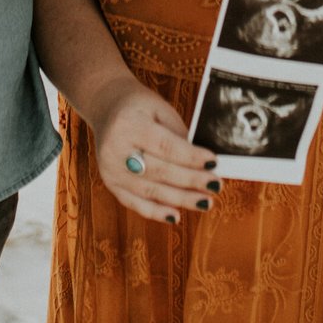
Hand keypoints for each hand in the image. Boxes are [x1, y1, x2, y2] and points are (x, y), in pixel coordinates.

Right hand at [92, 78, 220, 223]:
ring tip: (205, 202)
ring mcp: (110, 169)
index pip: (165, 146)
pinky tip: (176, 216)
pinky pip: (135, 203)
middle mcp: (115, 149)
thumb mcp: (160, 109)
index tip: (214, 163)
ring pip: (149, 191)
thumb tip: (203, 164)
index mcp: (129, 124)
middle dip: (191, 181)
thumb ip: (178, 135)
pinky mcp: (110, 183)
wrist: (105, 106)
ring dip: (180, 200)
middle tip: (216, 186)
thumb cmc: (139, 106)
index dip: (190, 157)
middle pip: (158, 171)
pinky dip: (156, 212)